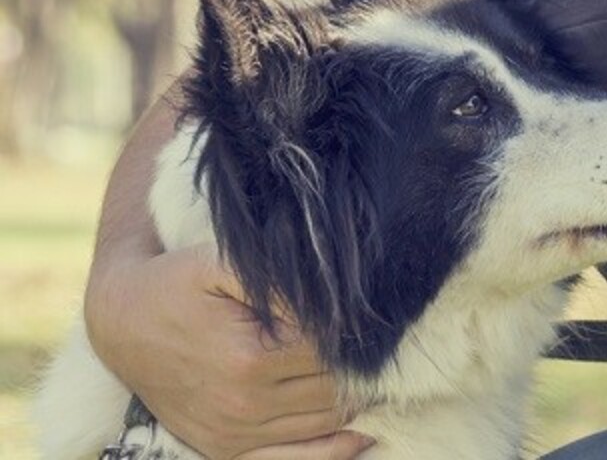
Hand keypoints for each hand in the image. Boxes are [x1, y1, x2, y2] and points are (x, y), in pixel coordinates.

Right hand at [85, 244, 372, 458]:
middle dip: (367, 366)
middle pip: (337, 389)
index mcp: (250, 358)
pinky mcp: (226, 449)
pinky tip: (365, 426)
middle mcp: (244, 404)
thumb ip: (282, 280)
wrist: (121, 322)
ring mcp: (235, 433)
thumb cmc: (178, 282)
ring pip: (326, 423)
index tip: (379, 316)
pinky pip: (296, 459)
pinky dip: (336, 447)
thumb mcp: (223, 262)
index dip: (361, 333)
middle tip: (388, 342)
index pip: (335, 352)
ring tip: (380, 371)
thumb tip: (337, 301)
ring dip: (359, 400)